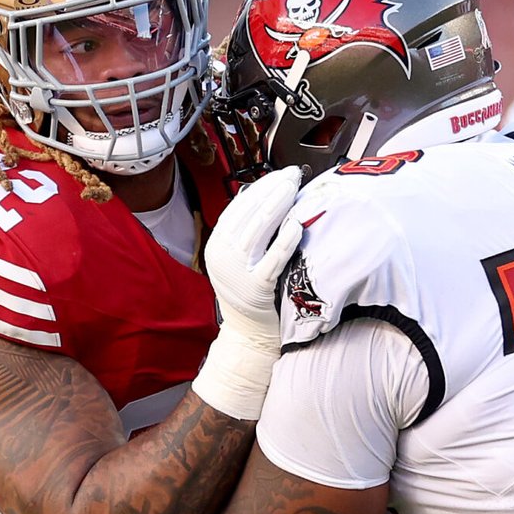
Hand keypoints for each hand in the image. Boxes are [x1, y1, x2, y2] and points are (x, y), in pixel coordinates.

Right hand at [192, 166, 304, 418]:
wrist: (249, 339)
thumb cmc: (253, 296)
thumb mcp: (241, 261)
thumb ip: (249, 233)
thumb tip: (265, 196)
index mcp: (217, 246)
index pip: (238, 207)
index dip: (260, 187)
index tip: (280, 175)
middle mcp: (222, 257)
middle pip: (248, 213)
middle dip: (271, 189)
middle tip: (292, 174)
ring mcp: (237, 273)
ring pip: (258, 230)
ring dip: (278, 204)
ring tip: (294, 187)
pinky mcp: (256, 289)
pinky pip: (272, 259)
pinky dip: (284, 239)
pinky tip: (296, 223)